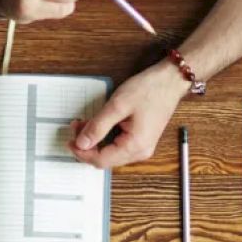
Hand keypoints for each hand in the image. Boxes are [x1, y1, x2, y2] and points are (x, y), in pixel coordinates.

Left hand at [68, 61, 187, 168]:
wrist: (171, 80)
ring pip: (109, 154)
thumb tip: (81, 143)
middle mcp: (140, 152)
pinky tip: (98, 125)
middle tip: (75, 129)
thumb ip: (98, 126)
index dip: (82, 153)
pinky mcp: (140, 141)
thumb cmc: (150, 89)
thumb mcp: (118, 105)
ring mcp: (141, 148)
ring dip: (94, 142)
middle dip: (87, 147)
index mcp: (135, 146)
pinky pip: (117, 147)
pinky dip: (104, 138)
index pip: (100, 161)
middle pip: (104, 160)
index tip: (70, 140)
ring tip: (84, 124)